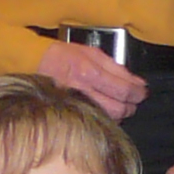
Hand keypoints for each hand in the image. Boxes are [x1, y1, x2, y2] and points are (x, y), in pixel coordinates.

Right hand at [32, 37, 146, 119]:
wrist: (31, 64)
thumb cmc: (60, 56)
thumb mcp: (90, 53)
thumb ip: (116, 68)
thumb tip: (137, 82)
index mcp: (88, 73)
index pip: (124, 90)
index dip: (138, 93)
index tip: (142, 91)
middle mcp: (81, 91)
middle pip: (119, 108)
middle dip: (131, 105)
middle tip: (133, 99)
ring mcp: (75, 105)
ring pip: (108, 118)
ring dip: (119, 113)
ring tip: (119, 104)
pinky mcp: (70, 113)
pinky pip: (95, 121)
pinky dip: (105, 117)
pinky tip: (104, 109)